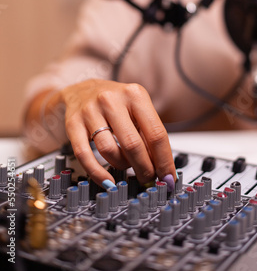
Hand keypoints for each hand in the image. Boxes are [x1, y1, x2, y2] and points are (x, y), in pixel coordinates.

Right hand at [49, 79, 175, 187]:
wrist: (82, 90)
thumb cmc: (115, 102)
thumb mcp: (137, 107)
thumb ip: (148, 132)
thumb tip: (162, 166)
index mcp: (134, 94)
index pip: (156, 133)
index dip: (164, 160)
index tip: (168, 176)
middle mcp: (112, 100)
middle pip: (133, 144)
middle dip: (144, 168)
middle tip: (149, 178)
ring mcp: (90, 111)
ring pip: (109, 151)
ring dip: (122, 166)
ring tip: (127, 166)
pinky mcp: (73, 124)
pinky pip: (85, 155)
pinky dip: (98, 173)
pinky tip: (108, 180)